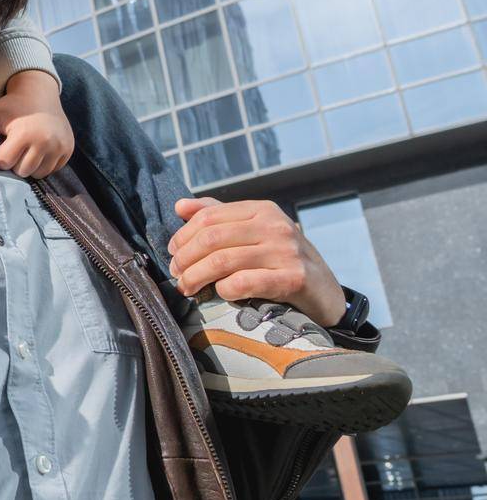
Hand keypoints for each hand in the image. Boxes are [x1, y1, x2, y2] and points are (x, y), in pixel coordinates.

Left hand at [0, 69, 73, 177]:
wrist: (40, 94)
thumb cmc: (12, 107)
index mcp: (25, 134)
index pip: (5, 163)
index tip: (1, 145)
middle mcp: (46, 142)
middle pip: (22, 171)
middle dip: (14, 163)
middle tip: (14, 148)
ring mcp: (60, 147)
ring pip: (38, 174)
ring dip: (29, 166)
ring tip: (26, 150)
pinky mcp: (68, 150)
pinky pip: (52, 169)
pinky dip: (43, 163)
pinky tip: (38, 150)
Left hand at [166, 197, 344, 325]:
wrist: (327, 293)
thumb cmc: (282, 262)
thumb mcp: (255, 233)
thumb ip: (219, 217)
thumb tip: (180, 206)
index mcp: (262, 210)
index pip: (208, 216)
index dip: (183, 235)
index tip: (172, 252)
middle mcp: (275, 226)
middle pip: (211, 238)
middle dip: (185, 258)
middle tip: (176, 274)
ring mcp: (286, 251)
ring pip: (223, 260)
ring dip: (196, 276)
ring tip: (186, 288)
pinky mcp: (294, 279)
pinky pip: (245, 282)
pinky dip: (224, 289)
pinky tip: (220, 293)